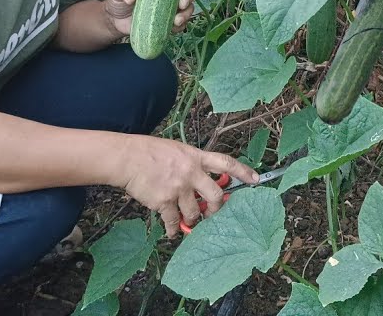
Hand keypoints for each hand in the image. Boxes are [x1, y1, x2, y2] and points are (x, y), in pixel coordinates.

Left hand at [104, 0, 197, 38]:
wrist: (115, 22)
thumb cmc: (118, 2)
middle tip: (181, 4)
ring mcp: (169, 10)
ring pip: (188, 9)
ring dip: (187, 14)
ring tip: (176, 21)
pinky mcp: (167, 24)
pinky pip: (181, 25)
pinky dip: (181, 27)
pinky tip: (174, 28)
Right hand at [114, 135, 258, 236]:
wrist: (126, 158)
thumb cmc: (148, 151)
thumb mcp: (176, 149)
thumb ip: (191, 163)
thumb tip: (201, 180)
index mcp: (195, 157)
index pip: (225, 163)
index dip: (243, 172)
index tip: (256, 180)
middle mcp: (190, 173)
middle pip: (216, 196)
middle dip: (217, 209)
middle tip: (213, 213)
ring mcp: (178, 188)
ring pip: (195, 212)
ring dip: (193, 219)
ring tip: (188, 220)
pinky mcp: (164, 202)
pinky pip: (174, 222)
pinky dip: (174, 230)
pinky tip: (172, 232)